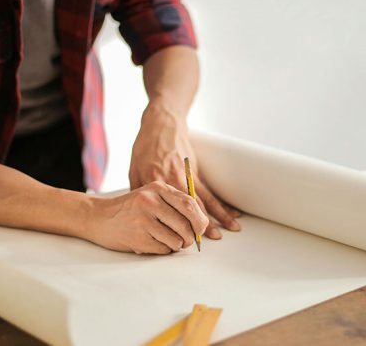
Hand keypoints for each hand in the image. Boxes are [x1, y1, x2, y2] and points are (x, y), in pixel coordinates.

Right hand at [85, 181, 207, 253]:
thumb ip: (175, 203)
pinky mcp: (138, 237)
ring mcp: (143, 220)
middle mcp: (150, 201)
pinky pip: (164, 249)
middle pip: (186, 224)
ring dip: (176, 245)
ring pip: (177, 240)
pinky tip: (154, 243)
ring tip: (166, 241)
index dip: (200, 220)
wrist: (98, 217)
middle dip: (191, 237)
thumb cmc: (131, 209)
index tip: (201, 229)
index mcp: (158, 188)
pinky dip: (164, 250)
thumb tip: (203, 224)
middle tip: (187, 240)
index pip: (190, 204)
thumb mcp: (151, 196)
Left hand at [128, 103, 240, 239]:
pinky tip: (231, 213)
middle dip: (197, 226)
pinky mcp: (195, 172)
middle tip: (204, 243)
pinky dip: (221, 203)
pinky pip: (210, 191)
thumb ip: (137, 191)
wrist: (161, 123)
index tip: (176, 240)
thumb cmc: (144, 146)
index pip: (164, 209)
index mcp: (154, 182)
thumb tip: (139, 213)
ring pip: (202, 201)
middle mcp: (172, 180)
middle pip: (186, 208)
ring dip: (216, 217)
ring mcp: (186, 176)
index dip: (171, 225)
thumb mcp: (133, 168)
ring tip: (227, 231)